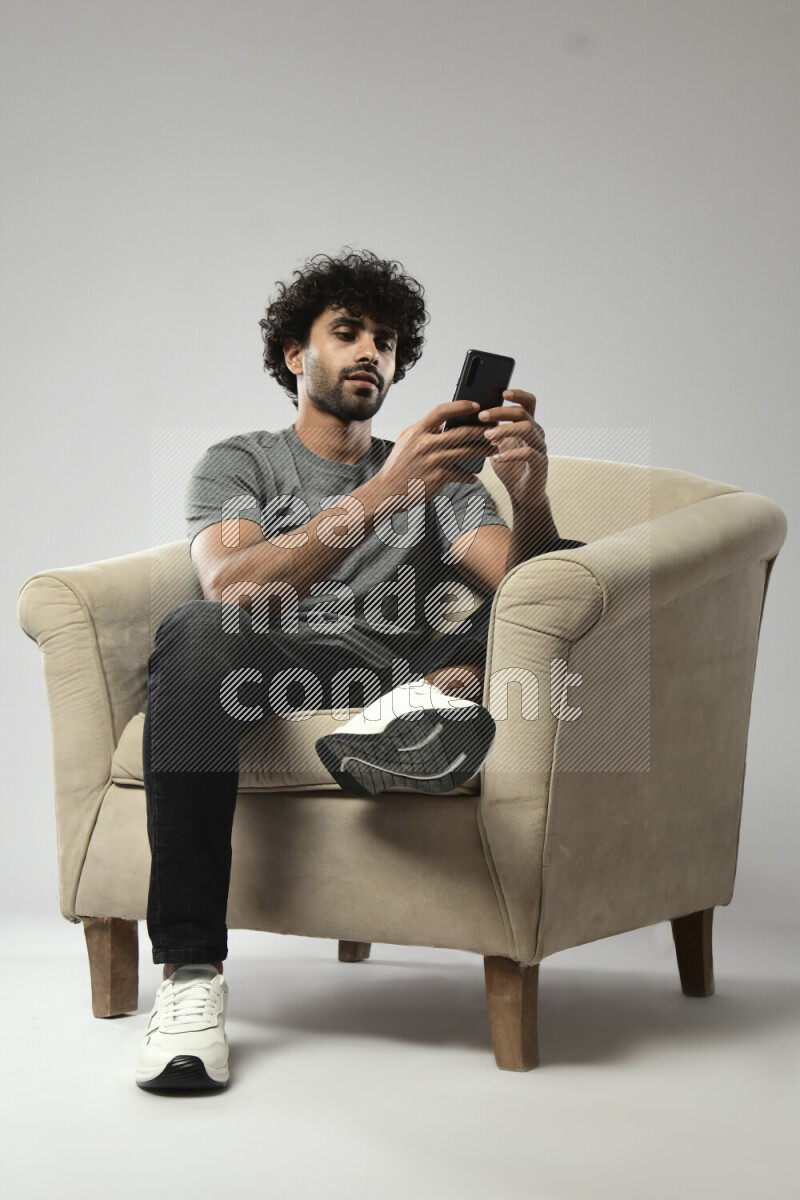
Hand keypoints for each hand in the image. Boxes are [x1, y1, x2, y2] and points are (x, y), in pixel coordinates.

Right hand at [372, 399, 493, 505]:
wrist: (387, 491)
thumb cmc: (398, 465)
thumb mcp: (406, 441)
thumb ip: (424, 430)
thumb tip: (444, 422)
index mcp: (417, 431)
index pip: (442, 411)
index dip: (461, 406)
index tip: (476, 406)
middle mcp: (426, 444)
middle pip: (462, 432)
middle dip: (482, 430)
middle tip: (495, 429)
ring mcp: (433, 461)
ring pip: (467, 452)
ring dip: (483, 450)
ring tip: (494, 449)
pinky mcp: (438, 477)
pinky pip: (460, 473)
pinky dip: (468, 476)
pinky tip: (474, 477)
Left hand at [478, 388, 549, 508]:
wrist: (522, 494)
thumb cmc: (509, 468)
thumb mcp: (495, 446)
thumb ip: (489, 432)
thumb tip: (467, 418)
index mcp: (527, 425)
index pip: (528, 402)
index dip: (517, 394)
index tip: (501, 392)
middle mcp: (537, 433)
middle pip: (523, 412)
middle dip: (500, 412)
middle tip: (481, 416)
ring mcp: (540, 447)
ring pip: (528, 428)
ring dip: (505, 429)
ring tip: (487, 436)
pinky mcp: (540, 463)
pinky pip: (528, 453)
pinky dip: (511, 453)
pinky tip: (496, 458)